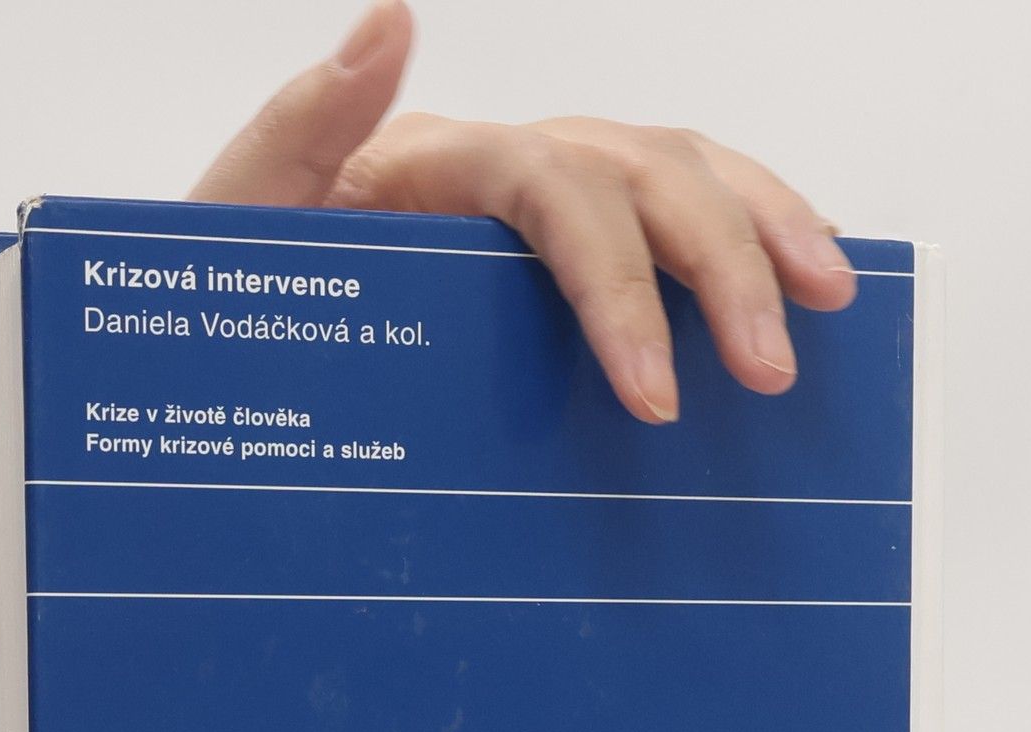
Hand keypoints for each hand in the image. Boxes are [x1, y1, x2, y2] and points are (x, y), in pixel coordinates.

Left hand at [191, 1, 853, 423]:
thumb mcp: (230, 228)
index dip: (621, 283)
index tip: (655, 394)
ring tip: (831, 308)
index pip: (558, 188)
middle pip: (645, 169)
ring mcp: (530, 207)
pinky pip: (662, 229)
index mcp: (429, 160)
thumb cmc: (208, 313)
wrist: (198, 388)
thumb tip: (390, 17)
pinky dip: (739, 244)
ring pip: (678, 177)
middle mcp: (495, 166)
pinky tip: (795, 286)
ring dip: (764, 232)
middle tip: (772, 372)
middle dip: (724, 264)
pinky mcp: (550, 260)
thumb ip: (296, 131)